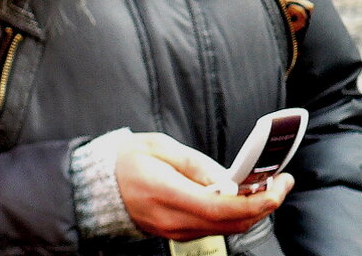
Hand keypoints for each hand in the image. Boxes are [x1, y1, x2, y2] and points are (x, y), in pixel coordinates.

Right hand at [115, 132, 292, 241]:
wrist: (101, 184)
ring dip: (251, 210)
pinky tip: (239, 195)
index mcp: (165, 192)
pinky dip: (233, 213)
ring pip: (226, 228)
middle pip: (230, 222)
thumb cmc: (127, 159)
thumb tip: (229, 180)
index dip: (256, 201)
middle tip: (280, 182)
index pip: (221, 207)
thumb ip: (196, 164)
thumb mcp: (159, 146)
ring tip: (263, 186)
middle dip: (262, 205)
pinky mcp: (177, 232)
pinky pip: (213, 227)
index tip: (277, 187)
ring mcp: (175, 230)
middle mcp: (173, 219)